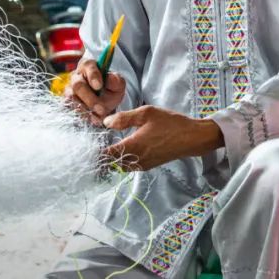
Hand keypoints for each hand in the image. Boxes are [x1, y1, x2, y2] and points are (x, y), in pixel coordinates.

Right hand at [63, 58, 125, 125]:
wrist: (106, 102)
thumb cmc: (111, 88)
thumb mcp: (118, 84)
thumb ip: (116, 80)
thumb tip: (109, 78)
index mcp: (89, 66)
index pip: (88, 66)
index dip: (93, 76)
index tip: (99, 86)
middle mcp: (77, 76)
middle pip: (78, 85)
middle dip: (90, 98)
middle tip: (101, 109)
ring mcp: (70, 89)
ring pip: (72, 98)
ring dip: (86, 109)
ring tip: (99, 116)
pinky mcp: (67, 102)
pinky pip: (70, 108)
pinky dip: (83, 115)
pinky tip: (94, 119)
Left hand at [103, 106, 223, 171]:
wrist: (192, 138)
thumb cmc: (171, 123)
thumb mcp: (147, 113)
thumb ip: (124, 118)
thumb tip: (105, 122)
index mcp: (132, 146)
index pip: (105, 155)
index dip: (94, 152)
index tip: (87, 145)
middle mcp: (135, 160)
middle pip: (110, 164)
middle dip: (101, 157)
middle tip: (93, 145)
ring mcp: (142, 165)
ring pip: (119, 166)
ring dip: (111, 159)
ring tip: (105, 147)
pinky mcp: (148, 165)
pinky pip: (129, 166)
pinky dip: (122, 160)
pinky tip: (122, 148)